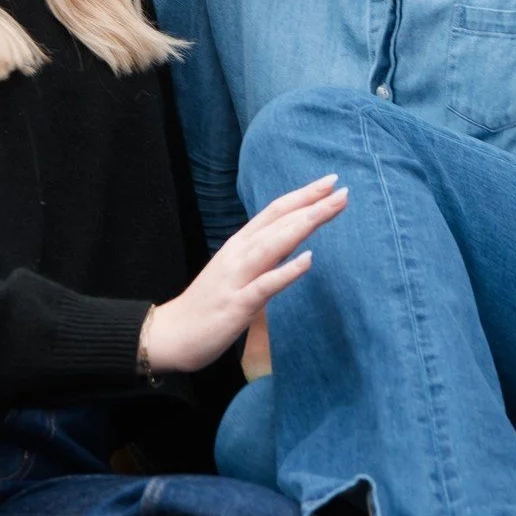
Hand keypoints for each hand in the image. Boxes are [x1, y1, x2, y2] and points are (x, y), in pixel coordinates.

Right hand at [141, 174, 346, 373]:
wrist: (173, 334)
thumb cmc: (209, 303)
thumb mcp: (238, 271)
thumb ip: (263, 254)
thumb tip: (295, 241)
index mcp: (240, 244)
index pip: (275, 212)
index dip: (303, 195)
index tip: (331, 182)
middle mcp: (238, 254)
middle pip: (279, 222)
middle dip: (311, 204)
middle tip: (341, 189)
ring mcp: (237, 277)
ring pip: (273, 245)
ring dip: (303, 225)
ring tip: (329, 209)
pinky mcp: (237, 304)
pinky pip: (265, 285)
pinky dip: (286, 270)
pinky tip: (308, 260)